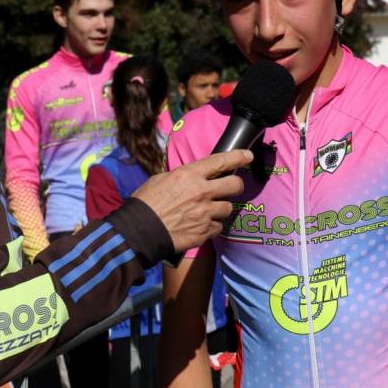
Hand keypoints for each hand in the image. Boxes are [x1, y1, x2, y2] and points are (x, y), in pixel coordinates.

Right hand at [133, 150, 251, 252]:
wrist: (139, 231)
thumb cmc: (146, 203)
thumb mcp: (160, 179)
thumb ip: (182, 177)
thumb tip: (192, 177)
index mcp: (190, 175)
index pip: (221, 161)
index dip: (239, 157)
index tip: (247, 156)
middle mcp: (202, 192)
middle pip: (235, 185)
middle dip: (235, 185)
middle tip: (230, 188)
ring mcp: (206, 213)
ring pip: (228, 208)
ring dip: (221, 209)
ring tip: (207, 211)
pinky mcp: (205, 231)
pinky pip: (218, 227)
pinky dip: (211, 226)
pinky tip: (200, 225)